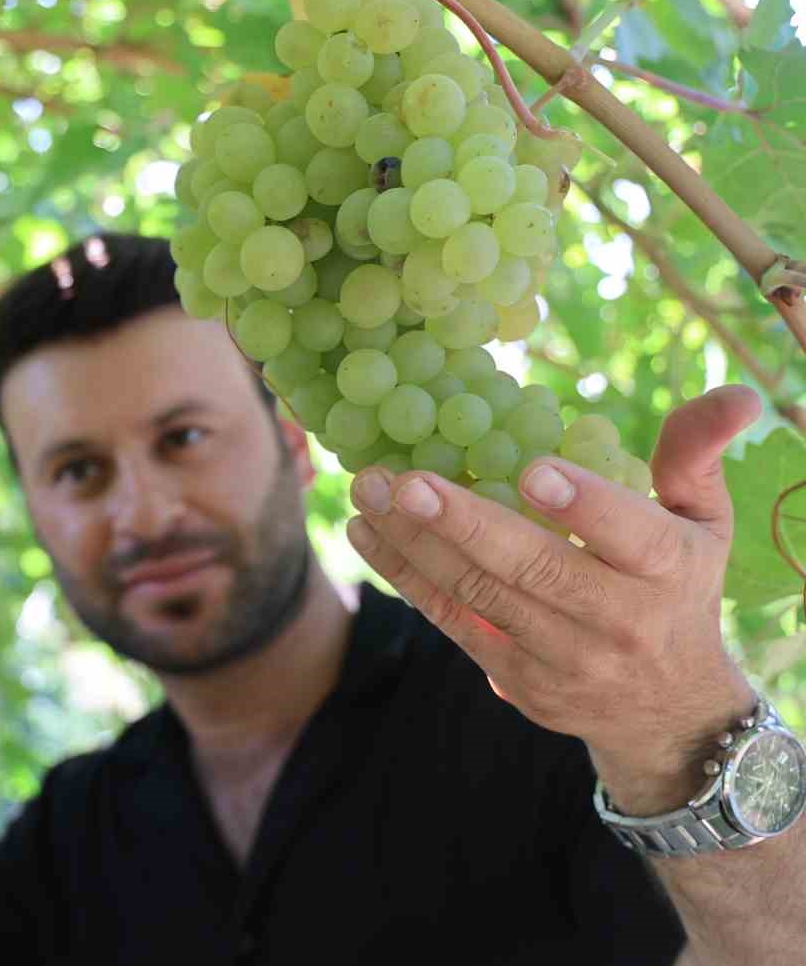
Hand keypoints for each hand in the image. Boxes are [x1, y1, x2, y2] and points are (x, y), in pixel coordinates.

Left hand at [344, 385, 761, 813]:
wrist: (668, 715)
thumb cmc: (679, 590)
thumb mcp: (704, 524)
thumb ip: (696, 457)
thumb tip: (740, 393)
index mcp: (667, 570)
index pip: (628, 536)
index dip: (583, 505)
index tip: (532, 470)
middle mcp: (616, 619)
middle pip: (533, 568)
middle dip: (462, 523)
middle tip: (403, 480)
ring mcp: (561, 657)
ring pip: (478, 595)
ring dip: (413, 543)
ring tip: (367, 491)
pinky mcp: (517, 679)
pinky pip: (453, 622)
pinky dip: (406, 576)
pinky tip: (367, 533)